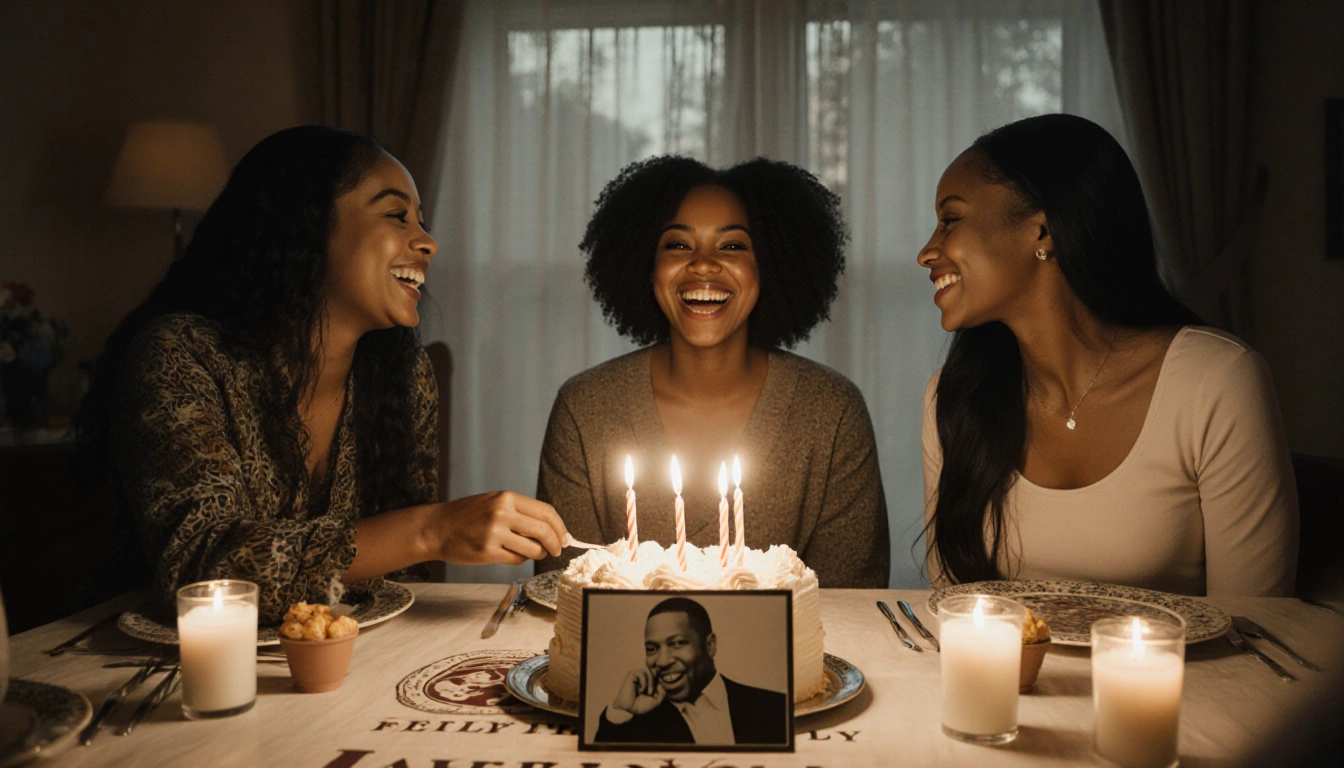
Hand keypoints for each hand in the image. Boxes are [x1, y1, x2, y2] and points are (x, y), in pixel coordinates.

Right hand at [425, 491, 567, 565]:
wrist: (437, 527)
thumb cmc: (466, 515)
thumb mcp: (494, 502)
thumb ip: (520, 511)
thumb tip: (551, 528)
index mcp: (506, 498)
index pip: (546, 512)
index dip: (560, 527)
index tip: (565, 537)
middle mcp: (502, 513)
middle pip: (544, 531)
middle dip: (556, 543)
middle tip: (557, 550)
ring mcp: (495, 533)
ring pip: (533, 549)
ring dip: (538, 554)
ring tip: (533, 552)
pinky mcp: (488, 552)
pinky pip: (517, 559)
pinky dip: (520, 559)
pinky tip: (512, 554)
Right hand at [612, 669, 664, 715]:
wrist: (628, 708)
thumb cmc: (640, 705)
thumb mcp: (655, 701)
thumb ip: (662, 693)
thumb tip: (661, 684)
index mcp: (648, 682)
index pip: (657, 677)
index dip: (660, 684)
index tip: (657, 693)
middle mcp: (642, 678)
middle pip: (654, 674)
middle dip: (655, 684)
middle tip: (651, 694)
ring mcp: (636, 675)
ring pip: (649, 672)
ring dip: (651, 683)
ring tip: (648, 693)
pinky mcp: (631, 674)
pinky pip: (642, 673)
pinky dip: (644, 682)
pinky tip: (640, 690)